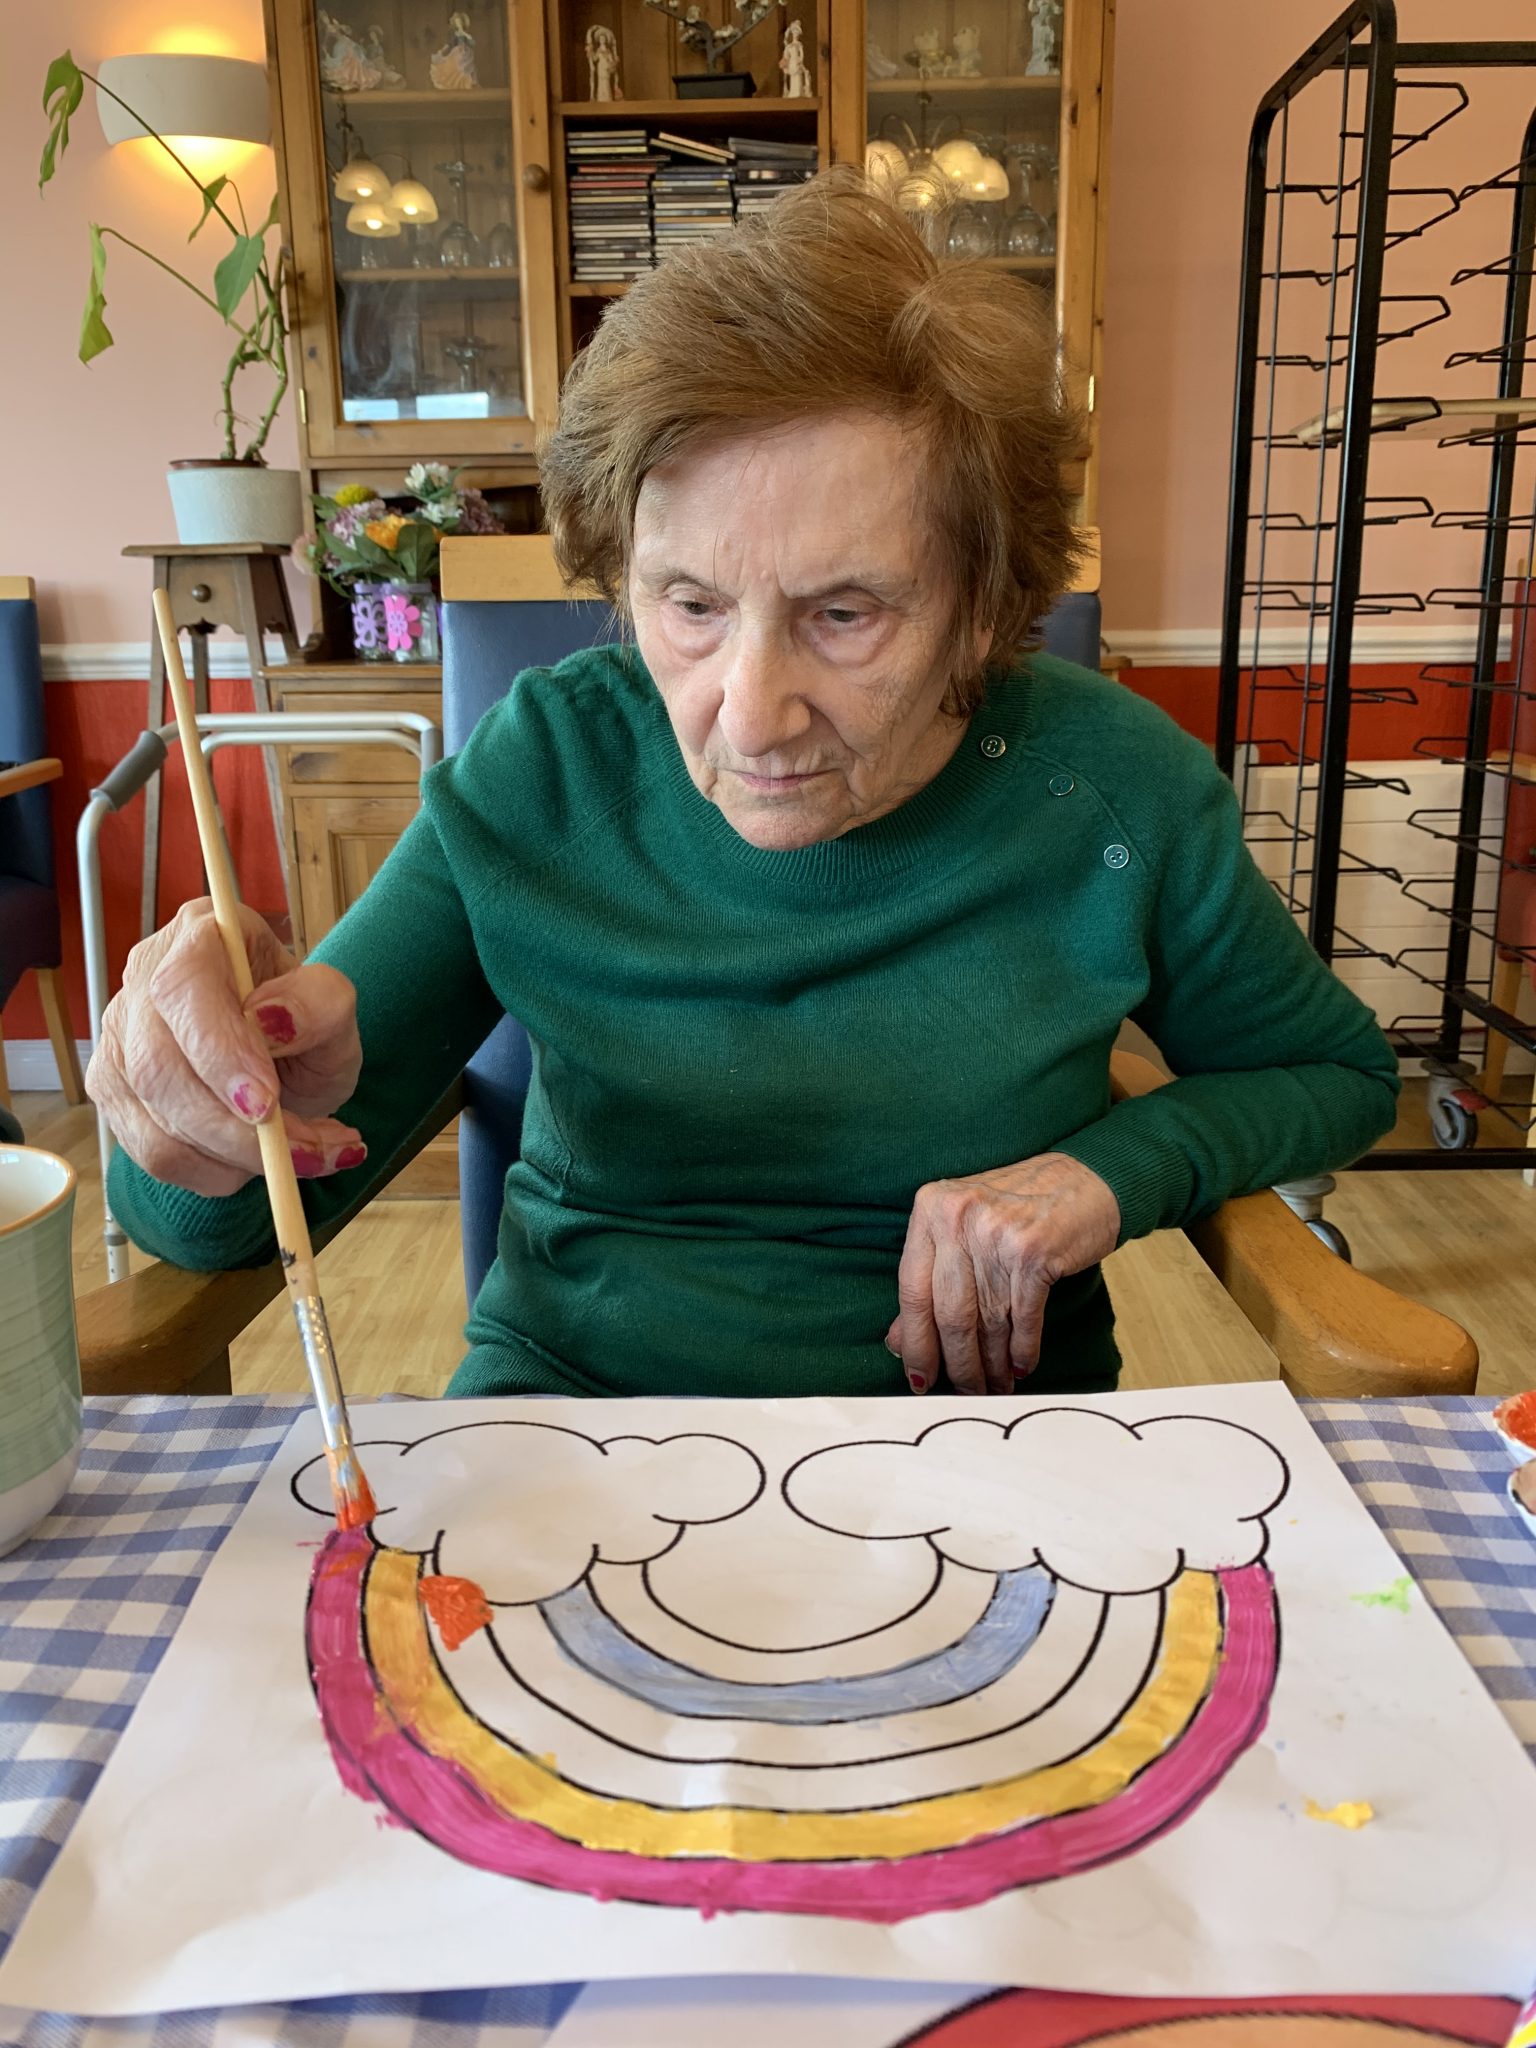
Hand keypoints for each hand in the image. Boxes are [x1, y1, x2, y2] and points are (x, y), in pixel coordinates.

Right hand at [87, 898, 365, 1197]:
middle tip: (303, 1151)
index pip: (184, 988)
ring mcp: (120, 1041)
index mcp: (199, 937)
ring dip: (236, 1157)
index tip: (266, 1104)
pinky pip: (155, 1154)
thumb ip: (319, 1003)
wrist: (284, 1055)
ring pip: (155, 1123)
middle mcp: (143, 982)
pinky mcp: (115, 1095)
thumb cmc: (303, 1024)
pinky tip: (256, 1161)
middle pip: (160, 1068)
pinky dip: (214, 1172)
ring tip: (302, 1155)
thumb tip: (273, 1020)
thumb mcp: (334, 1007)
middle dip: (235, 1128)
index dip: (219, 1052)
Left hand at [885, 1153, 1119, 1394]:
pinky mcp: (1035, 1251)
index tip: (920, 1377)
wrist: (1085, 1179)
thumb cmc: (1019, 1208)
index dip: (915, 1342)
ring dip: (992, 1363)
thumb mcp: (963, 1230)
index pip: (912, 1291)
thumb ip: (931, 1280)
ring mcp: (997, 1233)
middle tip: (964, 1391)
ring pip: (987, 1320)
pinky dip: (1023, 1349)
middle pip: (949, 1313)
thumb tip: (898, 1341)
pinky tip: (1021, 1366)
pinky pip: (1023, 1317)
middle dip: (958, 1363)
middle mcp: (958, 1217)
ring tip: (995, 1386)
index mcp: (930, 1209)